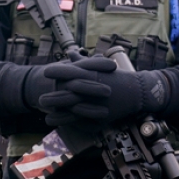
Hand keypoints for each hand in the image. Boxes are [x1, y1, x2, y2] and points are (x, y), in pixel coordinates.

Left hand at [39, 54, 168, 122]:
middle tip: (40, 100)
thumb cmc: (117, 78)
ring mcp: (98, 104)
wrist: (139, 92)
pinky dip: (72, 124)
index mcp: (94, 75)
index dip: (58, 71)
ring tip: (45, 116)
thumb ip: (83, 62)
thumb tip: (70, 53)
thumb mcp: (100, 67)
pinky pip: (84, 122)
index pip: (73, 72)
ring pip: (75, 111)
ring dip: (60, 114)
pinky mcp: (102, 117)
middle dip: (54, 97)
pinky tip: (62, 126)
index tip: (45, 71)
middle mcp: (95, 90)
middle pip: (70, 94)